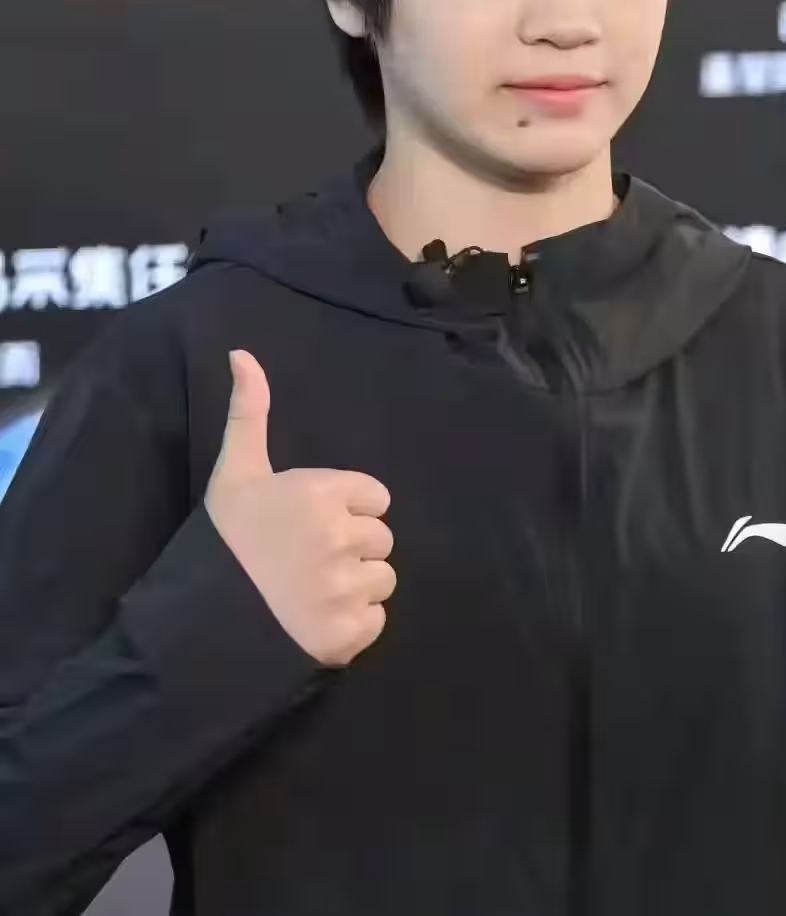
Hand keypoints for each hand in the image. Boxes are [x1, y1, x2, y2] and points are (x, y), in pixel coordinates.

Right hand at [204, 351, 395, 667]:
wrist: (200, 622)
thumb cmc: (224, 539)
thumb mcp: (235, 471)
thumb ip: (249, 412)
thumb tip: (242, 352)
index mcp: (323, 493)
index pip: (376, 497)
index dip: (348, 509)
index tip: (311, 522)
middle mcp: (340, 537)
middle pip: (382, 539)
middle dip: (353, 547)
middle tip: (308, 559)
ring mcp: (344, 589)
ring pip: (382, 580)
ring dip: (356, 587)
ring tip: (312, 591)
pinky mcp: (347, 636)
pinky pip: (376, 621)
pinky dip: (353, 625)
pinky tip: (316, 619)